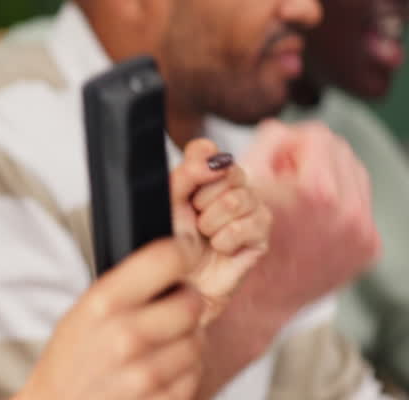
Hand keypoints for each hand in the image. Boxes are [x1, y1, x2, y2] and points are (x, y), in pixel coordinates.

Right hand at [18, 239, 203, 399]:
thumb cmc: (70, 361)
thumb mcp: (82, 312)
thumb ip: (125, 287)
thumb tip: (174, 261)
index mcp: (103, 303)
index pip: (165, 260)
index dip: (183, 252)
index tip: (186, 253)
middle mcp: (126, 336)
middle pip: (191, 303)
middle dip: (186, 302)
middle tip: (173, 306)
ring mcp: (145, 374)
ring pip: (197, 341)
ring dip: (186, 340)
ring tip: (160, 345)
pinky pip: (194, 375)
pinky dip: (184, 372)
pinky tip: (160, 371)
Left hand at [170, 138, 270, 324]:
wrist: (180, 283)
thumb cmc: (171, 244)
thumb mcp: (169, 203)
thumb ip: (186, 173)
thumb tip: (216, 159)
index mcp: (202, 176)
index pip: (207, 149)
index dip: (200, 163)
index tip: (191, 181)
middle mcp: (229, 188)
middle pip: (230, 171)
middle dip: (204, 198)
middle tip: (195, 217)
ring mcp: (249, 210)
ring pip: (240, 199)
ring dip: (213, 221)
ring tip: (205, 235)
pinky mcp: (261, 236)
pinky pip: (250, 225)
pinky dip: (227, 239)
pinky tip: (219, 248)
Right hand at [237, 120, 379, 310]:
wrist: (259, 297)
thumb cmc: (240, 238)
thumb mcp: (244, 182)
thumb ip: (268, 141)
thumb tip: (286, 129)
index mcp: (317, 192)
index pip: (317, 135)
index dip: (290, 142)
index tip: (274, 160)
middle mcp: (350, 213)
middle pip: (340, 150)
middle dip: (312, 156)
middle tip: (285, 175)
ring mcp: (364, 233)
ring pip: (356, 174)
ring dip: (329, 176)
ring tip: (299, 196)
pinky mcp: (371, 248)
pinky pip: (361, 205)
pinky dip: (339, 203)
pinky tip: (312, 218)